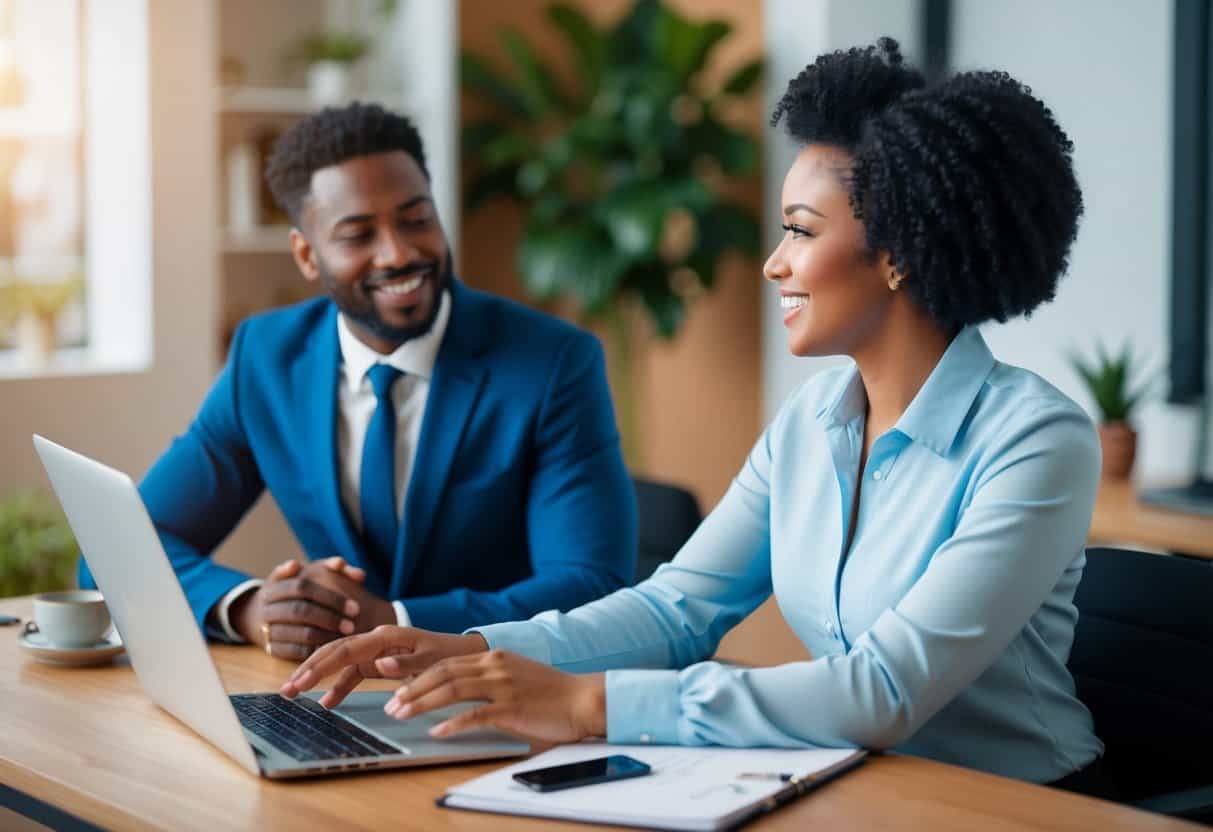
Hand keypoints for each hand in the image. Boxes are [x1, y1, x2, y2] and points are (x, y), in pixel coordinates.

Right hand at [233, 557, 387, 659]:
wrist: (256, 614)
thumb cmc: (292, 591)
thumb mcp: (303, 574)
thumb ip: (326, 566)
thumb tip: (341, 563)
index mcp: (274, 586)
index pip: (302, 587)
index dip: (330, 597)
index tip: (355, 607)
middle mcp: (267, 608)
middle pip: (300, 611)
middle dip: (329, 618)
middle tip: (352, 625)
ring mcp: (266, 630)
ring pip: (298, 633)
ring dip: (325, 636)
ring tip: (345, 637)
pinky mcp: (271, 648)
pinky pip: (294, 652)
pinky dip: (314, 651)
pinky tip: (331, 648)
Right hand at [279, 625, 488, 707]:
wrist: (464, 653)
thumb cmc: (449, 654)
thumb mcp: (432, 660)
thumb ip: (406, 664)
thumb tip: (378, 667)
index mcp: (386, 636)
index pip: (345, 649)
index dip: (321, 665)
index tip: (301, 681)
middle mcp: (376, 640)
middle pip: (334, 651)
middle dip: (308, 669)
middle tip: (286, 690)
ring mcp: (376, 651)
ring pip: (339, 661)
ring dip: (317, 677)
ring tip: (295, 694)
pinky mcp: (379, 663)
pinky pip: (352, 673)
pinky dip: (339, 687)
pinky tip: (327, 703)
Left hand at [386, 650, 605, 743]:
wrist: (582, 698)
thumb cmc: (550, 691)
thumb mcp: (515, 673)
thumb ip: (488, 677)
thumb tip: (458, 687)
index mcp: (493, 657)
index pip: (446, 663)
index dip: (418, 676)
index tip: (397, 688)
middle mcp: (494, 667)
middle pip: (443, 673)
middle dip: (412, 689)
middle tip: (392, 704)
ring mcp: (503, 687)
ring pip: (452, 690)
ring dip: (423, 703)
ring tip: (402, 715)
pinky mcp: (511, 708)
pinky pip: (475, 716)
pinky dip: (453, 723)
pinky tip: (437, 732)